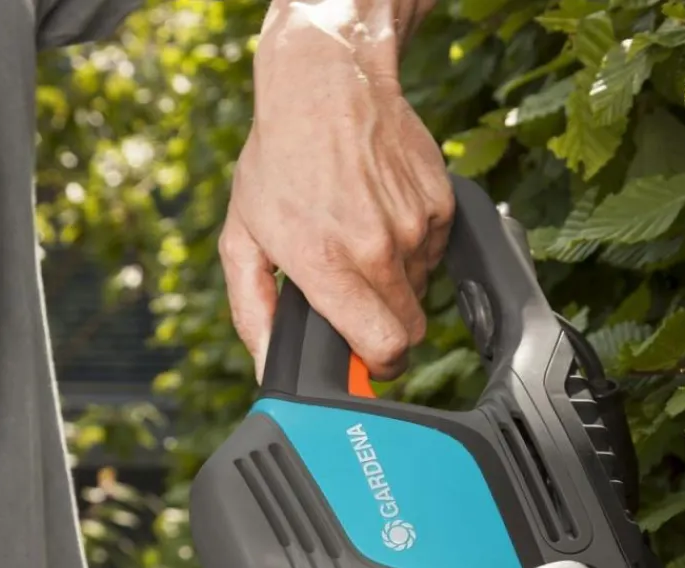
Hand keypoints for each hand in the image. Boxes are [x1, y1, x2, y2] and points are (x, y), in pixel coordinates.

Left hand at [220, 0, 453, 380]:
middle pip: (409, 332)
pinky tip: (381, 217)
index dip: (377, 365)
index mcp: (328, 265)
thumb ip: (254, 312)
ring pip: (422, 293)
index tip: (365, 359)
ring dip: (396, 285)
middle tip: (359, 304)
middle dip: (387, 330)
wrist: (327, 81)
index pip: (384, 349)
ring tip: (361, 242)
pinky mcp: (441, 206)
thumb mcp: (243, 238)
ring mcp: (415, 226)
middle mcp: (377, 249)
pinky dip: (413, 249)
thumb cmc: (279, 159)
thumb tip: (269, 369)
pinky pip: (435, 255)